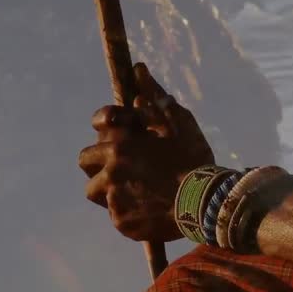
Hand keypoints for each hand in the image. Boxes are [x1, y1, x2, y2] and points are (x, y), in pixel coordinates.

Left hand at [78, 63, 213, 242]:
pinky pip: (114, 214)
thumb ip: (154, 95)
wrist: (206, 202)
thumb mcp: (177, 120)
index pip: (96, 127)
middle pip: (86, 161)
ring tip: (134, 189)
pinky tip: (147, 208)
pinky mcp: (120, 222)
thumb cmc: (192, 157)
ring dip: (108, 187)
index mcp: (121, 141)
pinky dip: (127, 210)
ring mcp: (113, 197)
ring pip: (94, 190)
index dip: (107, 128)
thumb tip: (138, 69)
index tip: (118, 134)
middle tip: (123, 166)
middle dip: (100, 161)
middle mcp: (110, 168)